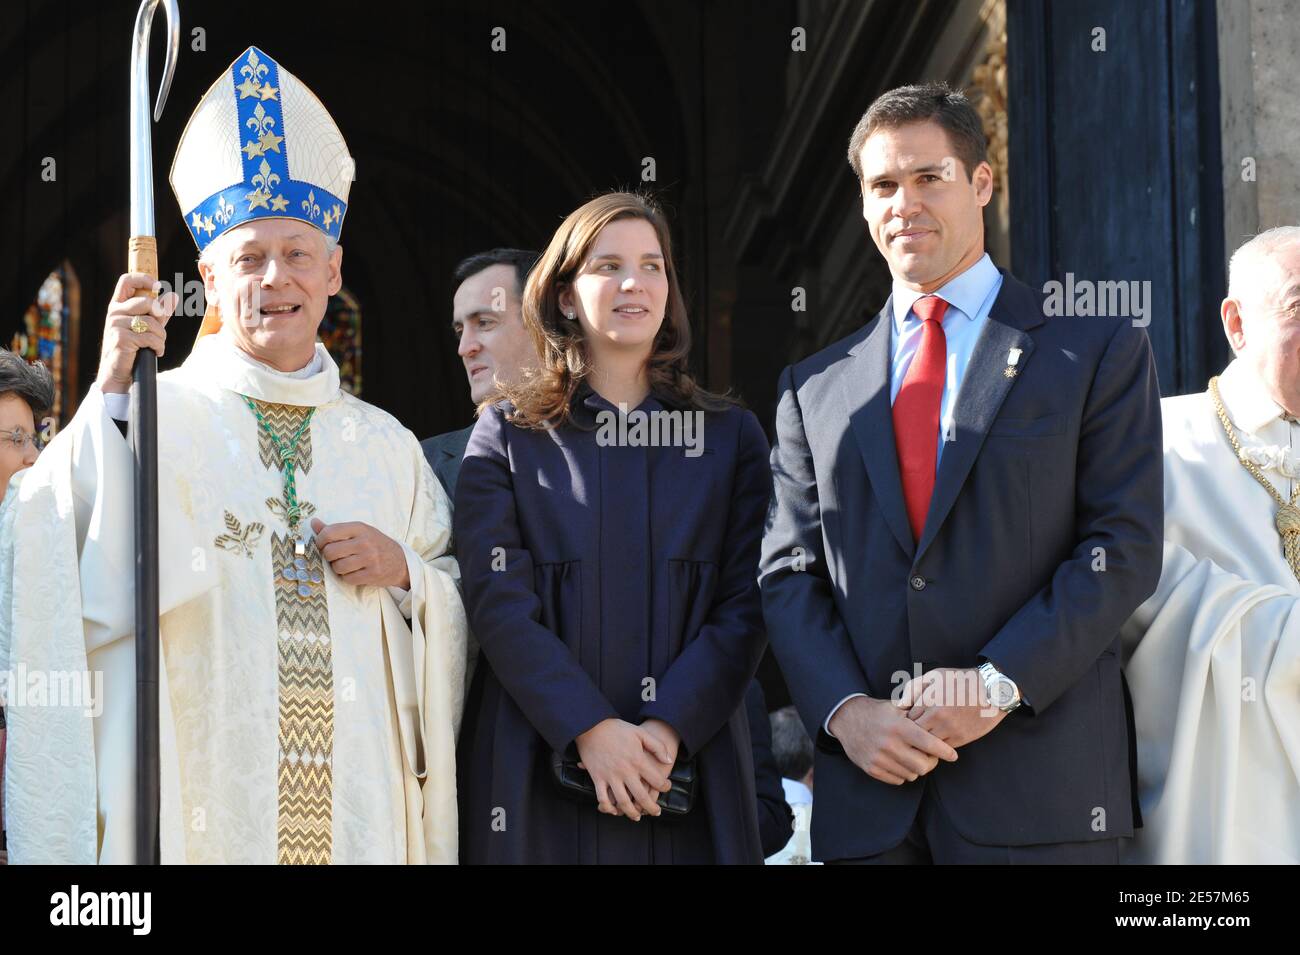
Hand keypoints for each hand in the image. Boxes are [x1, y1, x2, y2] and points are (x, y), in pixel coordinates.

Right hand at [96, 273, 179, 393]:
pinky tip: (154, 352)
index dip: (143, 279)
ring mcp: (115, 324)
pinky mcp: (121, 338)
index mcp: (119, 305)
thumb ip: (160, 312)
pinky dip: (158, 346)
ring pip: (151, 322)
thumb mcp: (148, 326)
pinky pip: (150, 337)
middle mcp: (114, 312)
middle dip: (160, 318)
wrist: (119, 372)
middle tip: (159, 331)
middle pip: (147, 303)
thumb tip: (173, 296)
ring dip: (160, 336)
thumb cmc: (134, 348)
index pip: (127, 280)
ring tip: (156, 345)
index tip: (158, 287)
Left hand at [310, 517, 409, 588]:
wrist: (400, 561)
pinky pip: (347, 578)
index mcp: (359, 528)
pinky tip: (354, 572)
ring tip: (346, 564)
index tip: (322, 545)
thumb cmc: (376, 544)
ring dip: (338, 568)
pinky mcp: (372, 574)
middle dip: (329, 556)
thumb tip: (313, 522)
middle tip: (336, 556)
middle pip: (330, 551)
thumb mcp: (359, 532)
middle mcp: (365, 542)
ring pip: (337, 567)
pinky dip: (347, 577)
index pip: (329, 533)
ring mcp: (369, 559)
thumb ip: (335, 529)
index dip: (320, 541)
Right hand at [574, 719, 674, 820]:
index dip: (665, 787)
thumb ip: (657, 746)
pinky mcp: (597, 778)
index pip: (656, 780)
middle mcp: (625, 771)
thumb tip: (668, 761)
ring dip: (632, 813)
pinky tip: (615, 810)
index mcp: (637, 760)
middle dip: (652, 808)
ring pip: (623, 802)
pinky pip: (603, 799)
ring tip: (637, 816)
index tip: (666, 787)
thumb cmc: (616, 728)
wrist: (590, 725)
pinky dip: (609, 808)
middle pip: (641, 797)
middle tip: (656, 812)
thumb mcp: (640, 733)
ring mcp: (610, 776)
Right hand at [827, 695, 957, 785]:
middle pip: (923, 766)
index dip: (944, 751)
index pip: (929, 743)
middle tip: (931, 756)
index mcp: (898, 726)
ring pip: (911, 775)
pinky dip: (903, 773)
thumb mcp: (896, 706)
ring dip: (916, 768)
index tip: (953, 755)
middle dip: (931, 762)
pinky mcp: (871, 768)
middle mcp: (889, 744)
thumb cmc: (877, 712)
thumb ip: (917, 714)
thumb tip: (941, 721)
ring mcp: (879, 758)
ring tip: (914, 757)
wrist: (846, 718)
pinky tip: (900, 762)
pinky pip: (897, 780)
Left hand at [896, 667, 1008, 747]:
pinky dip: (938, 746)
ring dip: (924, 741)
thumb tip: (898, 705)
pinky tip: (937, 738)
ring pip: (927, 744)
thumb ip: (913, 688)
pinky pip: (942, 748)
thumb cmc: (961, 680)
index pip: (907, 718)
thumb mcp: (935, 676)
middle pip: (914, 734)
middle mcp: (938, 717)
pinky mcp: (961, 739)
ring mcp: (950, 729)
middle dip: (912, 733)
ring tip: (924, 736)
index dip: (906, 719)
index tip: (908, 718)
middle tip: (911, 731)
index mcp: (929, 700)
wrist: (992, 690)